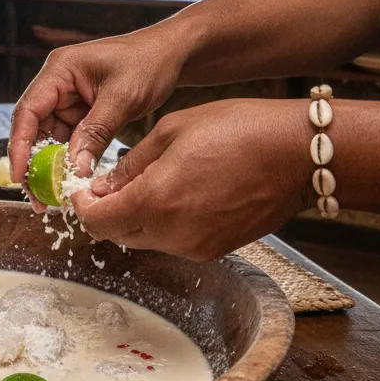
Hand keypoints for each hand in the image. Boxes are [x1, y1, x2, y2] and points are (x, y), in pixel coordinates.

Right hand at [9, 29, 186, 194]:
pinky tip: (69, 182)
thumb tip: (75, 169)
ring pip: (48, 139)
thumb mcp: (122, 99)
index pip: (28, 110)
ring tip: (52, 199)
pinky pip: (67, 141)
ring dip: (49, 168)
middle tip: (39, 199)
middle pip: (32, 129)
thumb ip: (96, 132)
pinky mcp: (80, 113)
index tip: (19, 176)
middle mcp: (57, 85)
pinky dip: (67, 162)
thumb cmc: (147, 63)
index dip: (19, 145)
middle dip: (32, 164)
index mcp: (59, 70)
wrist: (170, 55)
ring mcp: (67, 100)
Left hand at [70, 99, 312, 260]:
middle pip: (118, 234)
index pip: (97, 221)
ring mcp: (196, 246)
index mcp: (155, 201)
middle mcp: (173, 233)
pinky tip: (177, 194)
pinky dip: (164, 223)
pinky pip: (174, 242)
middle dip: (107, 211)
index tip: (80, 191)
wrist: (298, 154)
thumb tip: (102, 186)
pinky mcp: (216, 250)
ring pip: (145, 240)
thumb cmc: (238, 130)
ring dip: (135, 218)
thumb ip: (130, 165)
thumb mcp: (172, 132)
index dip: (82, 207)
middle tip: (108, 185)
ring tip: (147, 184)